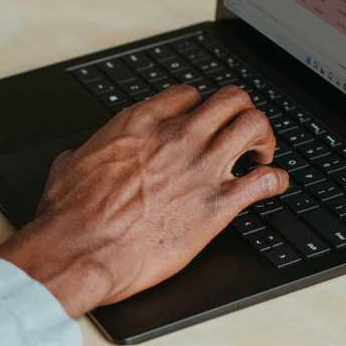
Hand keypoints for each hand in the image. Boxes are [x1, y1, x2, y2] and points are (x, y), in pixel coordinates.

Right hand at [0, 85, 287, 316]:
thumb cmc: (71, 214)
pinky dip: (276, 180)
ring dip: (264, 138)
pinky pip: (265, 181)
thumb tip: (78, 157)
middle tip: (239, 134)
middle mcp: (177, 137)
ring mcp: (201, 168)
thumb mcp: (70, 166)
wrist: (80, 249)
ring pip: (255, 126)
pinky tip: (272, 186)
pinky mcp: (217, 206)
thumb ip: (84, 153)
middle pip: (231, 99)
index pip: (188, 95)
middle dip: (241, 112)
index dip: (199, 107)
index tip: (201, 122)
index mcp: (141, 124)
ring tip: (260, 155)